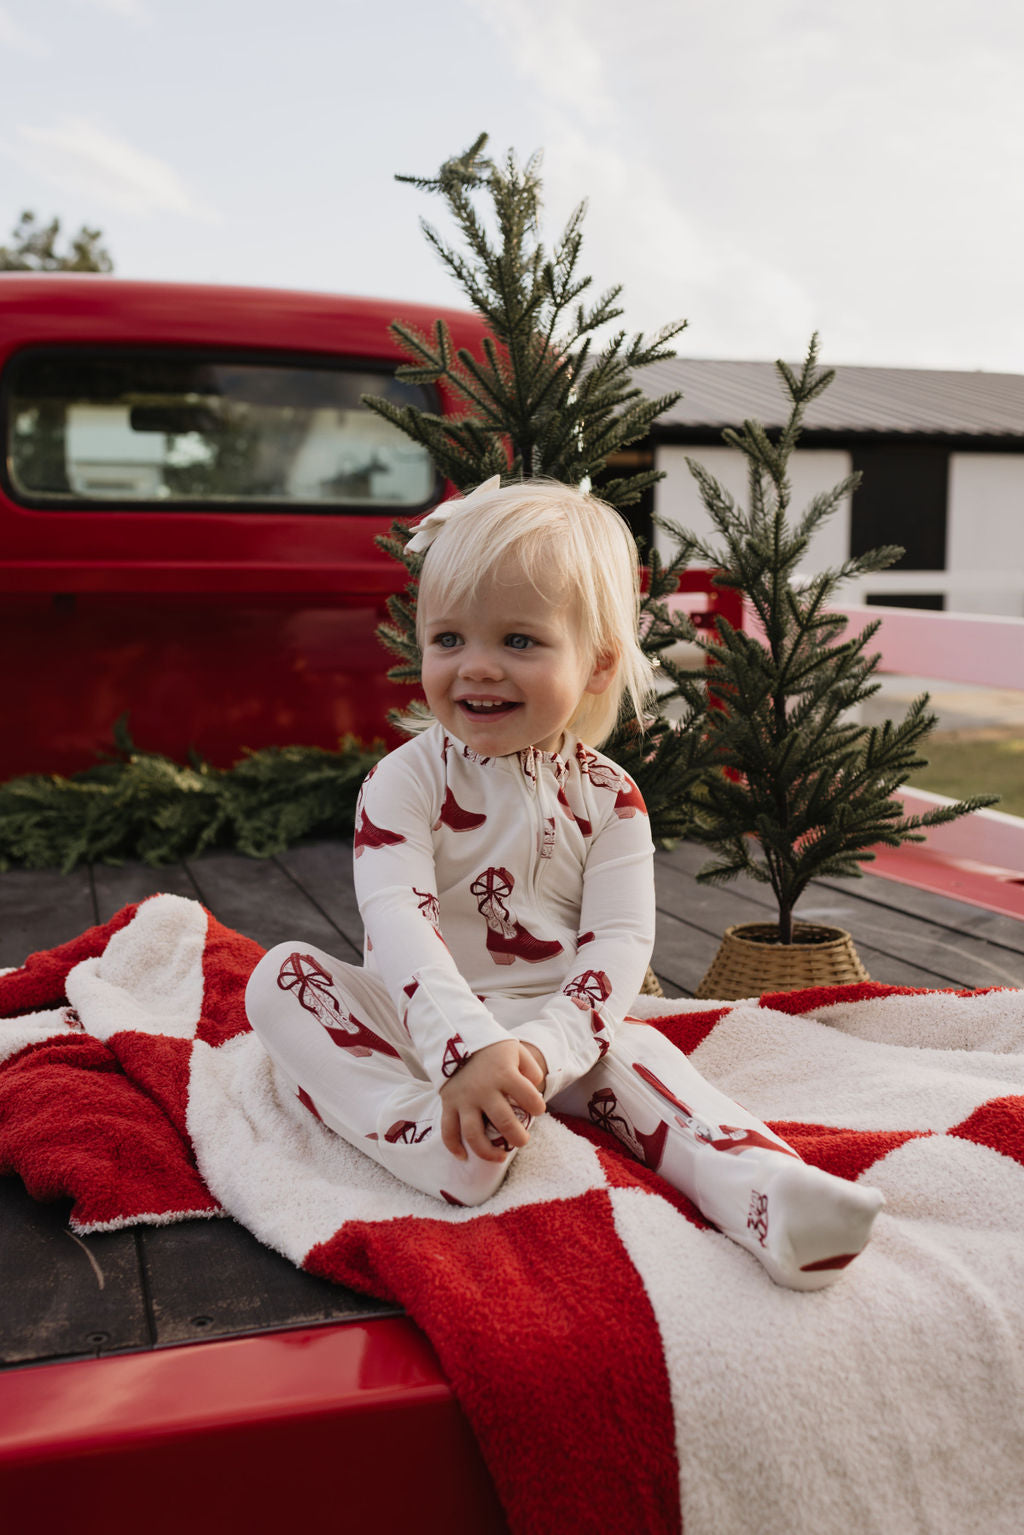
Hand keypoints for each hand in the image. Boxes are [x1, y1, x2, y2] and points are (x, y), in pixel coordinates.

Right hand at [440, 1038, 546, 1162]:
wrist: (455, 1036)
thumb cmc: (491, 1047)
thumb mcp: (516, 1050)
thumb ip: (531, 1069)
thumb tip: (535, 1090)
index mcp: (504, 1074)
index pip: (529, 1098)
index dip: (538, 1107)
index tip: (538, 1110)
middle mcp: (484, 1089)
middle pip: (503, 1122)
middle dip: (517, 1137)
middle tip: (522, 1140)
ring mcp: (464, 1099)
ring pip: (473, 1134)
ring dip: (488, 1151)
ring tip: (500, 1157)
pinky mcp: (448, 1104)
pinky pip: (448, 1130)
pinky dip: (454, 1147)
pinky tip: (464, 1157)